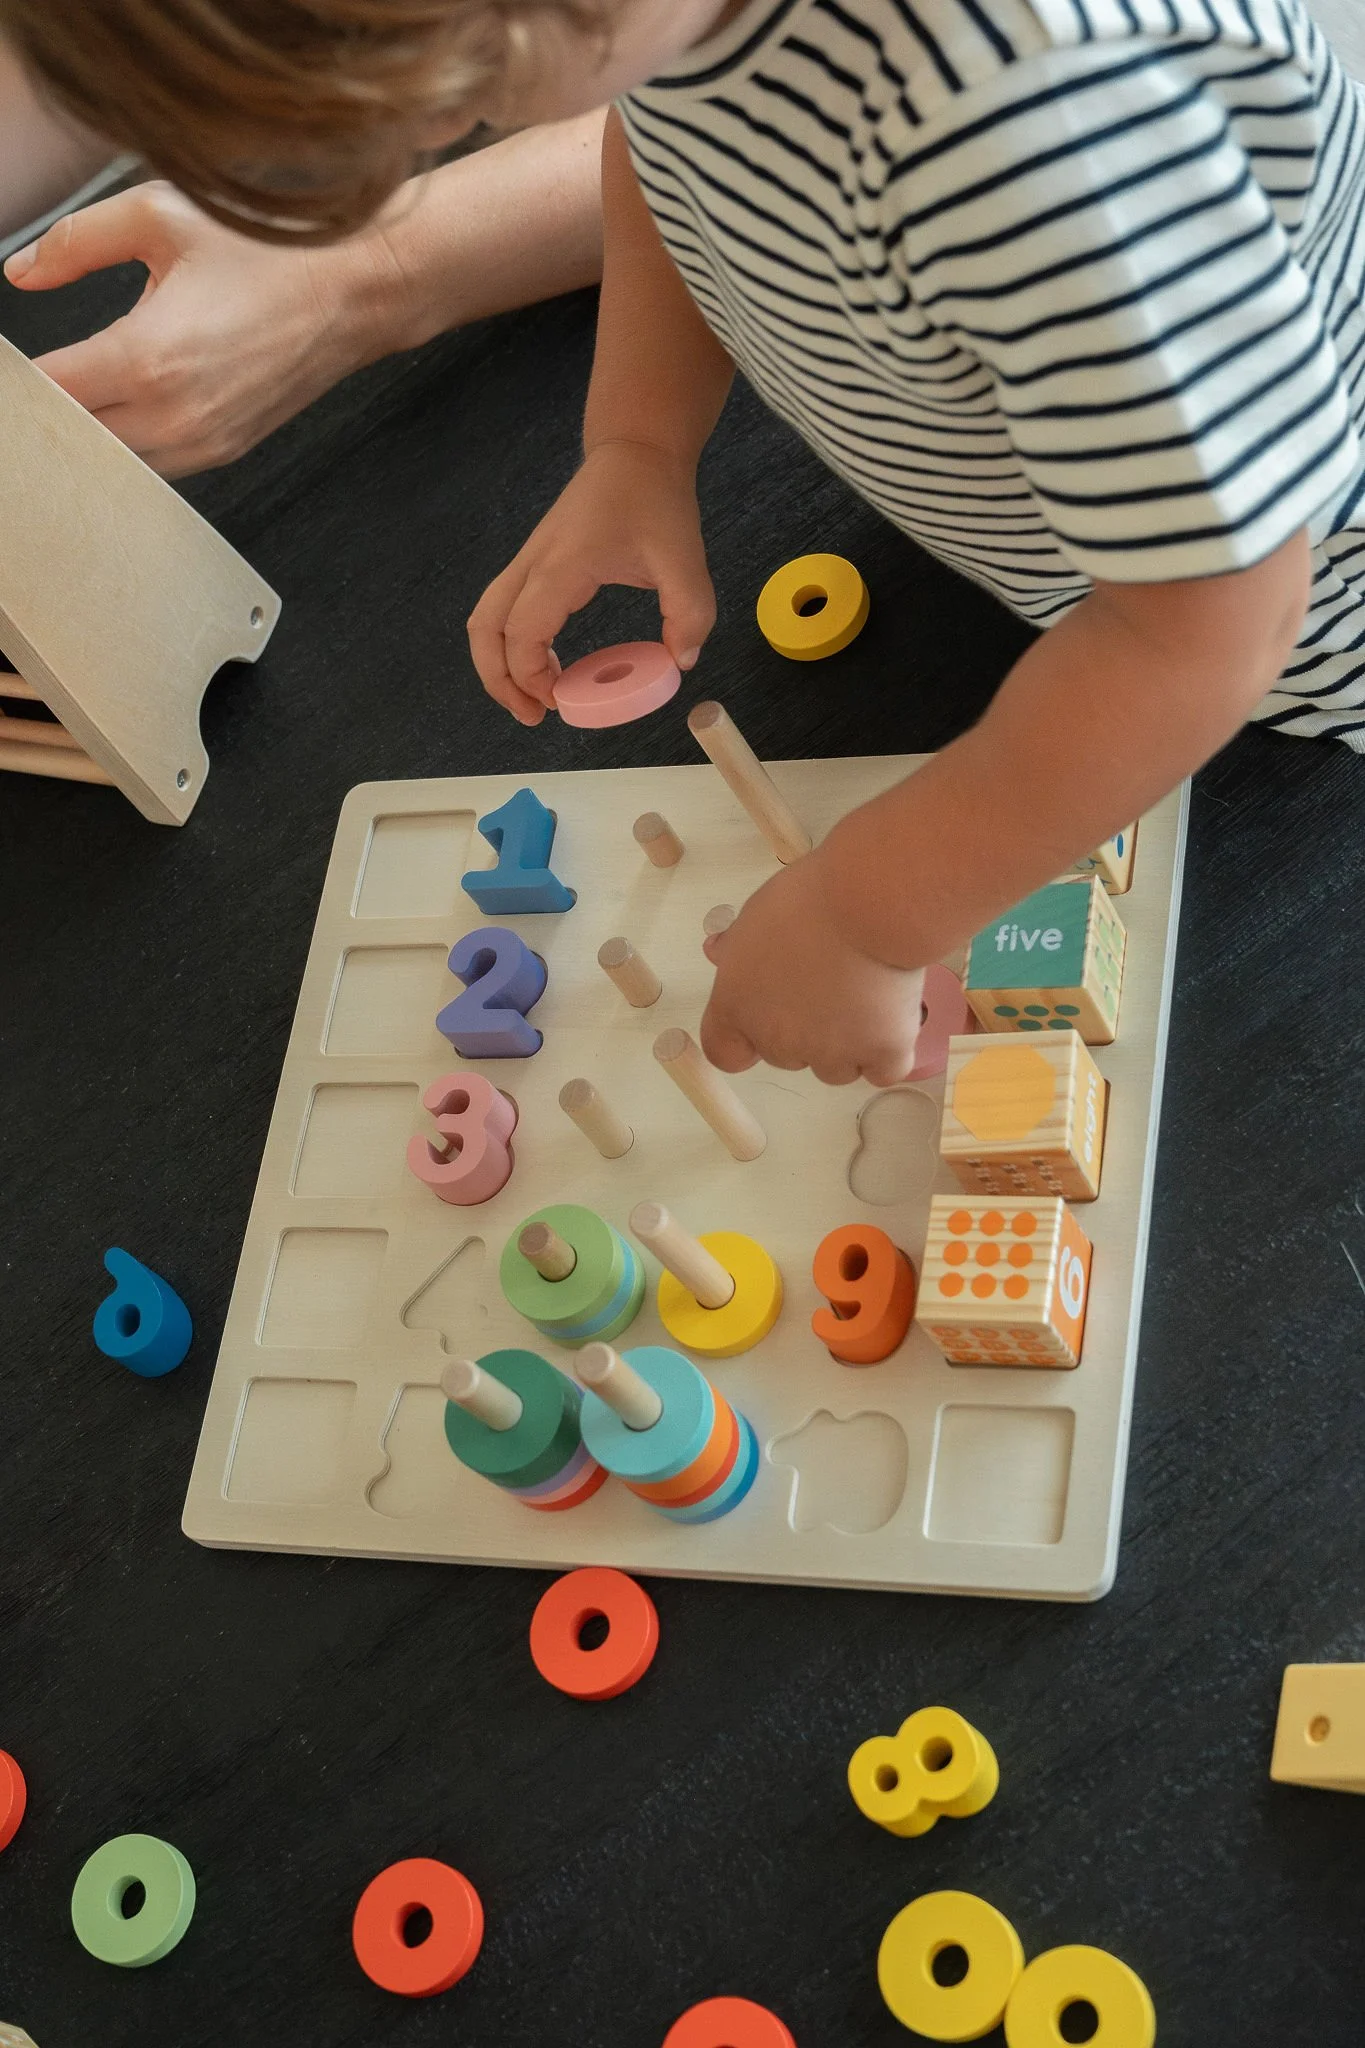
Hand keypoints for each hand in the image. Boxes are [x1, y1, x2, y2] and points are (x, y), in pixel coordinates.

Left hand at [3, 182, 398, 475]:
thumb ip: (75, 242)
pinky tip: (123, 404)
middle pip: (71, 436)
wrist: (352, 293)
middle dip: (48, 407)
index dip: (17, 378)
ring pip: (110, 459)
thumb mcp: (159, 218)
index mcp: (145, 358)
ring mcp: (200, 443)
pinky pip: (151, 463)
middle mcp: (172, 415)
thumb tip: (23, 271)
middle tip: (40, 377)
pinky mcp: (222, 452)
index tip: (12, 363)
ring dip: (88, 429)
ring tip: (81, 387)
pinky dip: (127, 440)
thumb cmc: (270, 254)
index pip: (46, 390)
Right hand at [467, 438, 715, 725]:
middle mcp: (533, 564)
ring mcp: (528, 561)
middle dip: (499, 681)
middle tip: (533, 716)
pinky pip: (504, 610)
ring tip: (534, 698)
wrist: (635, 452)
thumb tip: (681, 662)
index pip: (522, 633)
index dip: (531, 676)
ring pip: (486, 619)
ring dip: (498, 664)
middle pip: (485, 629)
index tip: (561, 703)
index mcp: (562, 566)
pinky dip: (511, 644)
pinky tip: (547, 665)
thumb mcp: (685, 558)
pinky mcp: (535, 563)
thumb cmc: (655, 499)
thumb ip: (690, 613)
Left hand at [700, 855, 926, 1087]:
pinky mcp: (882, 1053)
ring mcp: (831, 1053)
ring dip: (846, 1046)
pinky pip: (883, 1072)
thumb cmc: (808, 899)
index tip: (765, 1018)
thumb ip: (735, 944)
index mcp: (738, 1007)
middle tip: (827, 986)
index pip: (725, 1053)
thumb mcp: (755, 913)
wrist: (867, 904)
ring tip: (865, 997)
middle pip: (786, 1058)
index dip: (744, 1041)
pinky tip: (892, 1020)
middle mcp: (779, 1041)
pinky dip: (888, 1053)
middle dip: (804, 1032)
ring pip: (835, 1070)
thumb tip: (717, 951)